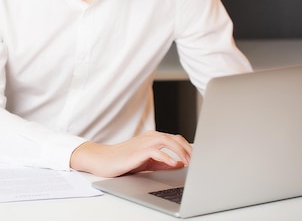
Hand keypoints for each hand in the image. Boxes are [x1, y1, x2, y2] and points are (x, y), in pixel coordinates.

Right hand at [69, 130, 191, 177]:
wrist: (103, 160)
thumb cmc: (124, 160)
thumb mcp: (147, 162)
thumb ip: (162, 162)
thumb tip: (180, 164)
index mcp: (153, 138)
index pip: (176, 139)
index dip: (188, 147)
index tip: (197, 158)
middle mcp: (150, 137)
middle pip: (174, 138)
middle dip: (188, 149)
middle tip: (197, 160)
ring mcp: (143, 143)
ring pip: (167, 141)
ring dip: (180, 151)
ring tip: (189, 161)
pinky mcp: (138, 151)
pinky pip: (156, 151)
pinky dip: (167, 157)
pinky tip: (174, 164)